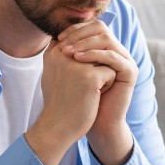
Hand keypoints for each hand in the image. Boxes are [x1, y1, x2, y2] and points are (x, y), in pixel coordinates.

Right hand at [25, 39, 115, 164]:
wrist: (57, 126)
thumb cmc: (58, 101)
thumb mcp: (52, 72)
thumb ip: (62, 53)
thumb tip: (72, 38)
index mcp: (54, 51)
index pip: (80, 40)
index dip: (86, 58)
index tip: (77, 78)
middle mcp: (63, 53)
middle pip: (95, 49)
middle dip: (95, 66)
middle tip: (81, 87)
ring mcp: (76, 64)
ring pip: (105, 59)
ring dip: (102, 74)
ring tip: (88, 90)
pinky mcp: (90, 76)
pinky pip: (111, 72)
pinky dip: (107, 85)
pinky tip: (94, 97)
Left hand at [56, 22, 137, 164]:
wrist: (94, 122)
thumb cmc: (80, 98)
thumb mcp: (71, 71)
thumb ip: (67, 53)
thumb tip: (51, 35)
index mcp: (105, 49)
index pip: (92, 27)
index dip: (75, 29)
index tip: (58, 38)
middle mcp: (117, 51)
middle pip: (101, 28)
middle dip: (79, 34)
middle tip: (63, 43)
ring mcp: (125, 60)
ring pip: (107, 40)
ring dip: (85, 43)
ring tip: (68, 51)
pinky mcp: (130, 72)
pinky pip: (113, 56)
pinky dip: (94, 55)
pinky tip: (78, 59)